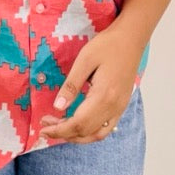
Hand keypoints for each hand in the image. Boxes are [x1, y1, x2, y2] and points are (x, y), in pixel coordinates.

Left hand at [38, 25, 144, 143]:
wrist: (131, 38)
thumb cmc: (107, 45)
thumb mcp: (84, 60)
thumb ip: (71, 85)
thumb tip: (58, 107)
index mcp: (104, 96)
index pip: (78, 123)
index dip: (59, 130)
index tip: (43, 129)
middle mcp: (114, 107)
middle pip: (86, 132)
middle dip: (63, 132)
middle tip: (45, 124)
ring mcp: (120, 107)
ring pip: (97, 134)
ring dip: (76, 135)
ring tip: (59, 126)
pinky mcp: (122, 105)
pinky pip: (106, 127)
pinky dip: (90, 132)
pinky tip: (78, 124)